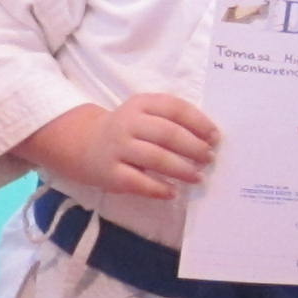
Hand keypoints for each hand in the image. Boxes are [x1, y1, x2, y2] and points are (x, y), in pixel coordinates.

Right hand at [36, 91, 216, 200]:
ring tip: (198, 177)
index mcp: (140, 104)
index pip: (174, 108)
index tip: (215, 137)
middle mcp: (127, 123)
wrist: (83, 143)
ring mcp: (117, 148)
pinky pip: (138, 182)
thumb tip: (208, 138)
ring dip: (181, 169)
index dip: (198, 122)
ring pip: (155, 158)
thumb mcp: (143, 114)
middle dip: (193, 147)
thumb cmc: (126, 130)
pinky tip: (173, 192)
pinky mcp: (110, 173)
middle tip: (209, 158)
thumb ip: (170, 120)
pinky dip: (158, 188)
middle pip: (167, 133)